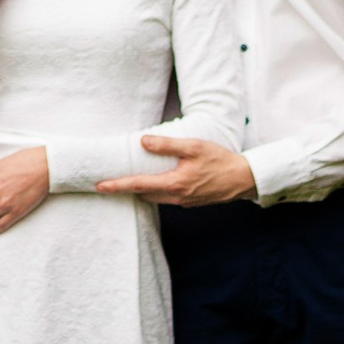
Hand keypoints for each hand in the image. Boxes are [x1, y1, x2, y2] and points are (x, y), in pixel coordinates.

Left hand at [97, 132, 256, 206]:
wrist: (243, 179)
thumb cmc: (220, 160)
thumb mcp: (193, 147)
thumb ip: (168, 145)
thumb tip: (143, 142)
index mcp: (175, 184)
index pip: (139, 185)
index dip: (118, 185)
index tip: (100, 186)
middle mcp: (176, 197)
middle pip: (143, 194)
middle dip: (126, 189)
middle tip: (109, 181)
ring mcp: (184, 202)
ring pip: (155, 197)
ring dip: (141, 190)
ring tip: (128, 179)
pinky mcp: (190, 202)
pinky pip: (166, 198)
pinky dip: (156, 190)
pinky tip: (155, 181)